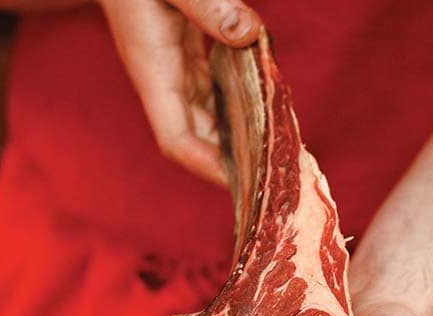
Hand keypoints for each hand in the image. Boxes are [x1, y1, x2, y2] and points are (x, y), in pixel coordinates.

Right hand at [99, 0, 260, 184]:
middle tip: (278, 170)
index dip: (208, 166)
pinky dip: (238, 102)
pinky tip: (265, 103)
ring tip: (279, 146)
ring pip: (208, 118)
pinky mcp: (183, 55)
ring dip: (239, 135)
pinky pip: (214, 91)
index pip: (176, 141)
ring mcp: (172, 69)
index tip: (246, 180)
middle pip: (198, 139)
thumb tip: (249, 34)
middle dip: (233, 159)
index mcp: (153, 70)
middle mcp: (162, 79)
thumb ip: (207, 5)